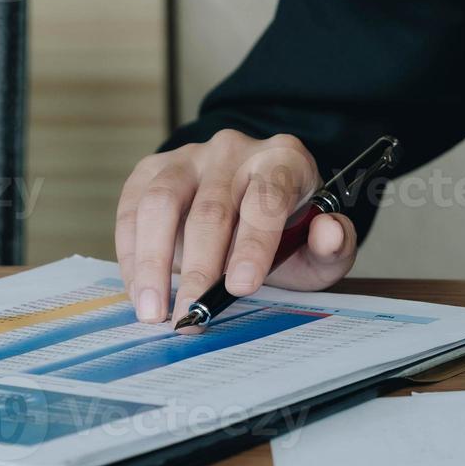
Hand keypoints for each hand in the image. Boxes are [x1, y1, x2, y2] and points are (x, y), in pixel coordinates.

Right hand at [114, 130, 357, 323]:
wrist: (248, 209)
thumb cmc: (286, 234)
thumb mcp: (318, 248)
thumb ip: (333, 246)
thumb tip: (330, 233)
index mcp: (284, 161)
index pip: (267, 198)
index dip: (254, 244)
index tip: (241, 288)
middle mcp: (234, 150)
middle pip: (211, 207)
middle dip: (200, 268)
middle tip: (192, 315)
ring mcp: (189, 156)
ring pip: (161, 202)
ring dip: (152, 261)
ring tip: (153, 311)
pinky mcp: (152, 169)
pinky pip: (132, 207)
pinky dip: (131, 253)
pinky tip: (139, 290)